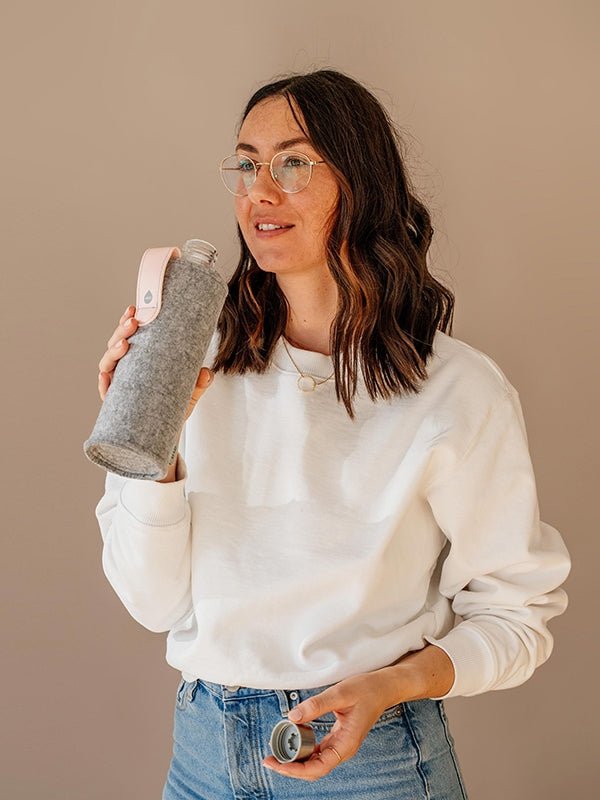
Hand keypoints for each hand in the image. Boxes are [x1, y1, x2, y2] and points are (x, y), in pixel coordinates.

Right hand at [97, 304, 212, 420]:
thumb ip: (200, 382)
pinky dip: (104, 384)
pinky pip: (107, 393)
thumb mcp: (191, 392)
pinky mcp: (117, 405)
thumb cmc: (175, 406)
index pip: (130, 336)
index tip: (134, 308)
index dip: (128, 321)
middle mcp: (126, 371)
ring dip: (112, 352)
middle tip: (133, 323)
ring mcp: (119, 386)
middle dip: (121, 331)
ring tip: (124, 345)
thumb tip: (207, 372)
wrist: (167, 436)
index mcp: (139, 360)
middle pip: (116, 345)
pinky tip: (106, 376)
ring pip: (109, 364)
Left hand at [262, 670, 395, 781]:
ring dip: (295, 760)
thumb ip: (316, 705)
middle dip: (290, 768)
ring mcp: (340, 744)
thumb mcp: (340, 693)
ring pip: (314, 761)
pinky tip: (292, 739)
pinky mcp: (337, 737)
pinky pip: (318, 750)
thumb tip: (292, 717)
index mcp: (346, 744)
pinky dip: (303, 749)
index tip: (278, 765)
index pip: (318, 768)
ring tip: (276, 752)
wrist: (383, 688)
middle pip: (313, 769)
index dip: (296, 770)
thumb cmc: (366, 690)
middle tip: (269, 760)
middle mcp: (342, 749)